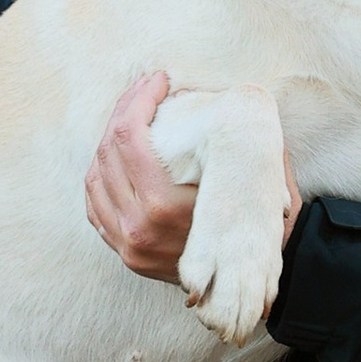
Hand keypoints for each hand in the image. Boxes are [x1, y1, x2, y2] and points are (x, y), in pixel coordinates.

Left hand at [85, 70, 300, 282]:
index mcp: (164, 208)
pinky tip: (117, 155)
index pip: (130, 137)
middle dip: (124, 111)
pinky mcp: (127, 255)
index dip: (139, 99)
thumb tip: (222, 95)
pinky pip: (96, 206)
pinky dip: (101, 175)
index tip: (159, 80)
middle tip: (144, 90)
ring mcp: (129, 246)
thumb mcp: (259, 177)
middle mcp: (138, 229)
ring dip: (109, 140)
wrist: (260, 281)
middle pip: (108, 152)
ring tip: (131, 117)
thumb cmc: (264, 225)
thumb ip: (237, 139)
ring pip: (95, 177)